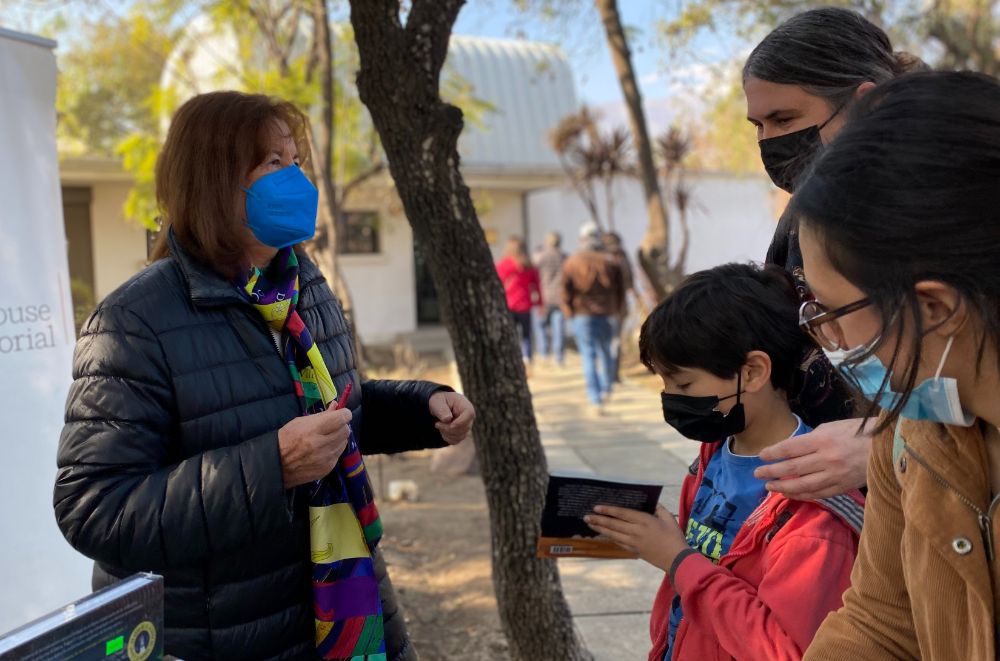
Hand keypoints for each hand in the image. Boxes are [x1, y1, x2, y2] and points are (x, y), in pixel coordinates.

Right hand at [277, 407, 352, 487]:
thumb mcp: (300, 421)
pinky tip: (323, 449)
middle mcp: (322, 444)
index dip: (344, 414)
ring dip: (338, 438)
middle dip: (341, 425)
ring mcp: (326, 458)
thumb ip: (321, 415)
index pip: (341, 418)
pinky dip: (334, 449)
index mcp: (314, 430)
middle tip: (332, 426)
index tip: (342, 413)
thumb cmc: (287, 439)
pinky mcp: (328, 468)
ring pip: (344, 442)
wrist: (277, 464)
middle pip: (345, 430)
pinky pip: (338, 454)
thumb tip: (336, 406)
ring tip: (326, 438)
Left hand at [429, 391, 475, 444]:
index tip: (446, 422)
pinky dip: (447, 438)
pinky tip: (442, 431)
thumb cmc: (439, 401)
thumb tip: (447, 419)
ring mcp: (466, 427)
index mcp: (466, 406)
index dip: (459, 421)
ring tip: (439, 425)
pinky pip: (456, 441)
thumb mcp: (437, 401)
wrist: (439, 406)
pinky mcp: (462, 434)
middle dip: (448, 428)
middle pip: (463, 428)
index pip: (469, 414)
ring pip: (460, 436)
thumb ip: (441, 409)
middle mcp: (469, 418)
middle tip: (437, 423)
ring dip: (446, 433)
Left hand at [585, 504, 688, 571]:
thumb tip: (650, 502)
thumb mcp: (669, 518)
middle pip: (614, 524)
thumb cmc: (675, 537)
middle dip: (599, 520)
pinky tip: (605, 535)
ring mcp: (634, 543)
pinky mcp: (635, 551)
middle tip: (586, 516)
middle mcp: (636, 531)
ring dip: (601, 529)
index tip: (596, 507)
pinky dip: (610, 538)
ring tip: (590, 525)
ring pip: (613, 535)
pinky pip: (619, 543)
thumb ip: (658, 508)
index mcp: (644, 521)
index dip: (608, 510)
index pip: (622, 514)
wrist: (677, 560)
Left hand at [754, 417, 872, 499]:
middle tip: (757, 474)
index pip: (790, 448)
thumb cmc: (859, 431)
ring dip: (783, 487)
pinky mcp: (842, 487)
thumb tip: (793, 448)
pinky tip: (790, 494)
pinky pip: (818, 494)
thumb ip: (812, 438)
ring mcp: (834, 475)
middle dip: (771, 471)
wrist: (888, 447)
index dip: (773, 453)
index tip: (760, 455)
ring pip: (802, 485)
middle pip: (792, 468)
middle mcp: (826, 459)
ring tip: (769, 486)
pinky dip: (802, 495)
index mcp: (822, 440)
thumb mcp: (832, 426)